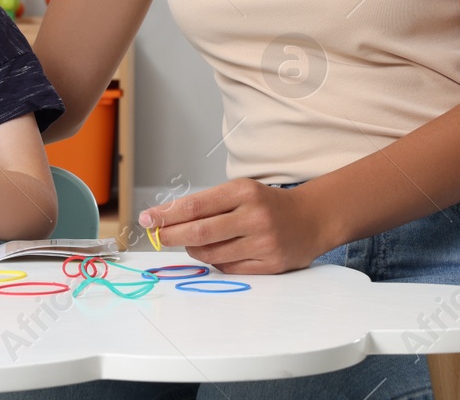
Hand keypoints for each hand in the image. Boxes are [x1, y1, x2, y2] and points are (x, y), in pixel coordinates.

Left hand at [138, 178, 324, 273]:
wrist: (310, 219)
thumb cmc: (266, 204)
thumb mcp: (239, 191)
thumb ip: (205, 204)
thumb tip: (165, 218)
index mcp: (243, 192)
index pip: (195, 206)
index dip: (167, 215)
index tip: (148, 219)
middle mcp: (254, 216)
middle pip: (200, 232)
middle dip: (172, 236)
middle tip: (157, 236)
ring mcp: (263, 242)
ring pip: (211, 254)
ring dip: (194, 250)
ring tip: (192, 243)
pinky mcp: (270, 264)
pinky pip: (228, 269)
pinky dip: (215, 262)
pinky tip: (216, 253)